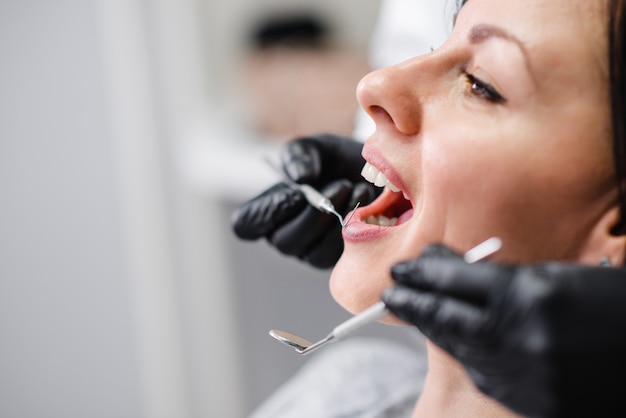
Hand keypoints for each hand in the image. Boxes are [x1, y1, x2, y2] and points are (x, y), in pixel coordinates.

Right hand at [231, 134, 378, 267]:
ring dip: (338, 219)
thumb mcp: (315, 147)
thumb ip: (300, 155)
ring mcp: (311, 250)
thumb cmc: (335, 160)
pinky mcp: (338, 258)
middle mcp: (285, 234)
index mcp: (269, 209)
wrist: (375, 171)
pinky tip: (366, 198)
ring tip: (354, 187)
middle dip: (313, 214)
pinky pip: (342, 255)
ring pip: (315, 253)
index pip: (246, 224)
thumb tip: (301, 179)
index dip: (264, 214)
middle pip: (284, 242)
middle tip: (339, 185)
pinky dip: (356, 226)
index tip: (294, 192)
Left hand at [382, 244, 625, 417]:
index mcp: (531, 295)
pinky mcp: (535, 405)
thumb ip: (501, 278)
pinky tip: (459, 340)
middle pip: (447, 317)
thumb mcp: (558, 278)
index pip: (456, 280)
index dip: (424, 272)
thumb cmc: (611, 306)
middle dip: (414, 303)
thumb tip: (449, 269)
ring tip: (415, 312)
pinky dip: (469, 354)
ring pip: (461, 349)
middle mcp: (523, 338)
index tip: (405, 268)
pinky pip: (486, 376)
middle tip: (390, 292)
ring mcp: (528, 377)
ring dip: (435, 329)